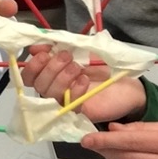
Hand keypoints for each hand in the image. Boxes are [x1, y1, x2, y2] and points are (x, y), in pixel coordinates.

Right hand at [19, 44, 145, 122]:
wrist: (128, 86)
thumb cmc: (103, 67)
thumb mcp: (82, 51)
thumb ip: (60, 47)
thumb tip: (36, 45)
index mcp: (51, 74)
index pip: (29, 74)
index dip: (34, 62)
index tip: (45, 50)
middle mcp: (54, 90)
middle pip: (37, 84)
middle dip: (49, 68)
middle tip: (67, 56)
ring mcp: (64, 103)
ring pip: (49, 94)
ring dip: (61, 77)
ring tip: (77, 67)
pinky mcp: (77, 113)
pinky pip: (68, 105)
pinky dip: (74, 90)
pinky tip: (84, 80)